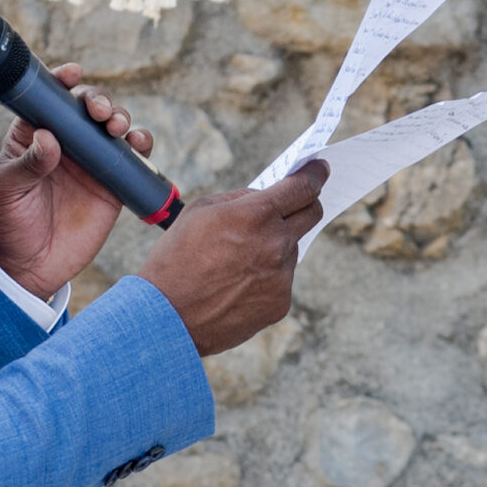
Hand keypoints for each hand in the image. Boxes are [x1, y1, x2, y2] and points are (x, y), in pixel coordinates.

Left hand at [0, 65, 151, 299]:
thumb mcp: (7, 191)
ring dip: (120, 117)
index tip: (72, 74)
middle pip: (87, 107)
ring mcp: (91, 161)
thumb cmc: (9, 223)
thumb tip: (48, 138)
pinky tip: (138, 143)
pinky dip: (141, 144)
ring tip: (115, 127)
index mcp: (34, 135)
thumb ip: (27, 165)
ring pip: (113, 126)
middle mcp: (66, 142)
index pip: (50, 99)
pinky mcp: (113, 184)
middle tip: (98, 112)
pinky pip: (132, 157)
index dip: (62, 81)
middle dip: (98, 100)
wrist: (30, 267)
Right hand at [136, 162, 327, 354]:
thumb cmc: (176, 258)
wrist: (167, 317)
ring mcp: (282, 276)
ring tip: (238, 259)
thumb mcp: (200, 211)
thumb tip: (267, 196)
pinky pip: (281, 279)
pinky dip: (266, 277)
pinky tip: (237, 285)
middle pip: (311, 214)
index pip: (302, 187)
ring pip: (290, 249)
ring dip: (275, 246)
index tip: (319, 170)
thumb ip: (240, 198)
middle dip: (306, 203)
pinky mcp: (281, 303)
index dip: (314, 175)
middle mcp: (276, 244)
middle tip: (294, 203)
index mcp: (256, 215)